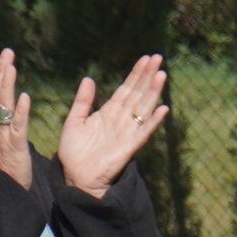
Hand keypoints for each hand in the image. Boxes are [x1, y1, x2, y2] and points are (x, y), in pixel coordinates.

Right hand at [0, 50, 34, 186]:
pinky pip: (17, 127)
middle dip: (1, 73)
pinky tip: (25, 97)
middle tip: (9, 53)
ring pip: (3, 107)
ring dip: (7, 86)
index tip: (4, 58)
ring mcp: (1, 136)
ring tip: (12, 67)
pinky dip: (20, 112)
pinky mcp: (14, 147)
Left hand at [55, 53, 169, 200]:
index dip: (136, 74)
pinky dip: (153, 122)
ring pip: (143, 108)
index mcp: (108, 113)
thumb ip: (82, 101)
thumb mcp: (74, 121)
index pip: (126, 89)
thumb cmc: (74, 153)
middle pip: (138, 94)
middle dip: (147, 76)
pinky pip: (143, 132)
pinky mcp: (129, 147)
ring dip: (153, 92)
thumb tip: (89, 78)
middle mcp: (121, 120)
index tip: (146, 58)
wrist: (76, 177)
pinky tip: (163, 109)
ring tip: (161, 75)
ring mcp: (127, 133)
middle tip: (158, 58)